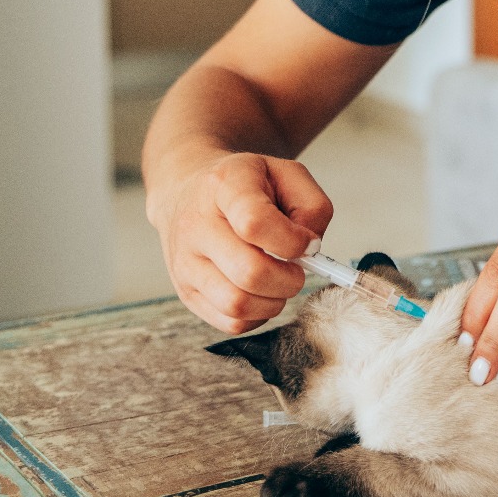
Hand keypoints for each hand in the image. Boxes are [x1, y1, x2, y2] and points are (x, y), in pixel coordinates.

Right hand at [150, 152, 331, 333]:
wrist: (188, 194)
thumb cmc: (247, 187)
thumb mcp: (287, 174)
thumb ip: (312, 207)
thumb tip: (310, 249)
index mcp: (224, 185)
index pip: (255, 223)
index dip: (292, 242)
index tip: (307, 243)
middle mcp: (196, 225)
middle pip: (249, 272)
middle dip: (289, 279)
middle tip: (297, 270)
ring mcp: (185, 262)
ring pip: (238, 304)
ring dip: (274, 301)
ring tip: (279, 281)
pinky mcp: (186, 292)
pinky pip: (230, 322)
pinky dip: (258, 315)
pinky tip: (262, 293)